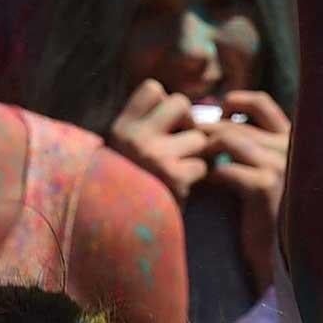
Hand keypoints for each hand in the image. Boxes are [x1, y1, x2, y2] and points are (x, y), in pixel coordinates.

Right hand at [109, 81, 210, 200]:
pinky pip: (203, 165)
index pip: (153, 89)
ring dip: (197, 154)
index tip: (166, 126)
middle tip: (181, 147)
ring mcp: (153, 156)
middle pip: (181, 103)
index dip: (166, 105)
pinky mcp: (173, 177)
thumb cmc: (133, 188)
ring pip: (199, 136)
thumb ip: (148, 125)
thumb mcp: (128, 151)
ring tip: (180, 171)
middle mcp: (133, 138)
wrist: (123, 234)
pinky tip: (183, 189)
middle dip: (188, 123)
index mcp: (119, 128)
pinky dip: (199, 177)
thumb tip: (184, 103)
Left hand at [202, 91, 290, 290]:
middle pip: (235, 124)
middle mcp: (288, 148)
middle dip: (203, 132)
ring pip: (228, 140)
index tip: (215, 113)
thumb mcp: (257, 171)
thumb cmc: (260, 213)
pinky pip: (225, 168)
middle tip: (182, 145)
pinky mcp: (265, 186)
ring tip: (189, 166)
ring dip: (202, 151)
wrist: (272, 254)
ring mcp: (279, 165)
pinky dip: (207, 175)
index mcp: (289, 141)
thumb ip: (245, 146)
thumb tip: (211, 120)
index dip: (234, 102)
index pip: (262, 104)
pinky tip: (199, 187)